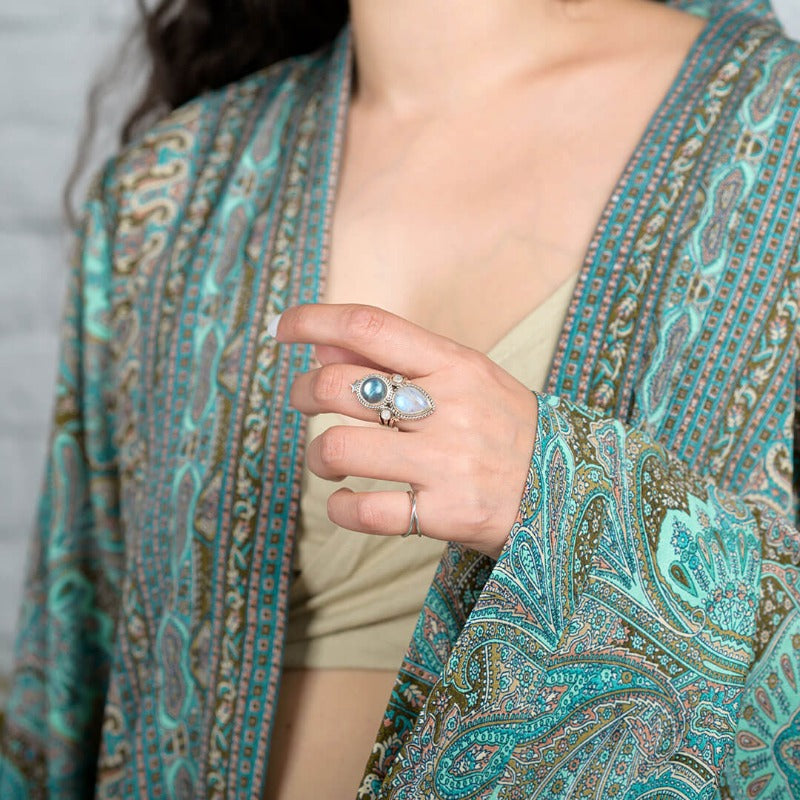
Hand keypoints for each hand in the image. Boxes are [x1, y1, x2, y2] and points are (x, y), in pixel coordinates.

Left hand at [274, 304, 538, 559]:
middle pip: (340, 385)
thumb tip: (323, 345)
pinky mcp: (447, 514)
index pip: (370, 325)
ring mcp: (448, 462)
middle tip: (303, 400)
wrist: (571, 491)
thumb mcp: (466, 377)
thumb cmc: (507, 427)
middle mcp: (450, 407)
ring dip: (315, 454)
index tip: (283, 328)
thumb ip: (397, 358)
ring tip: (325, 460)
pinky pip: (365, 511)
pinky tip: (345, 501)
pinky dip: (339, 508)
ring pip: (340, 448)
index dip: (314, 320)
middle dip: (303, 392)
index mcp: (455, 363)